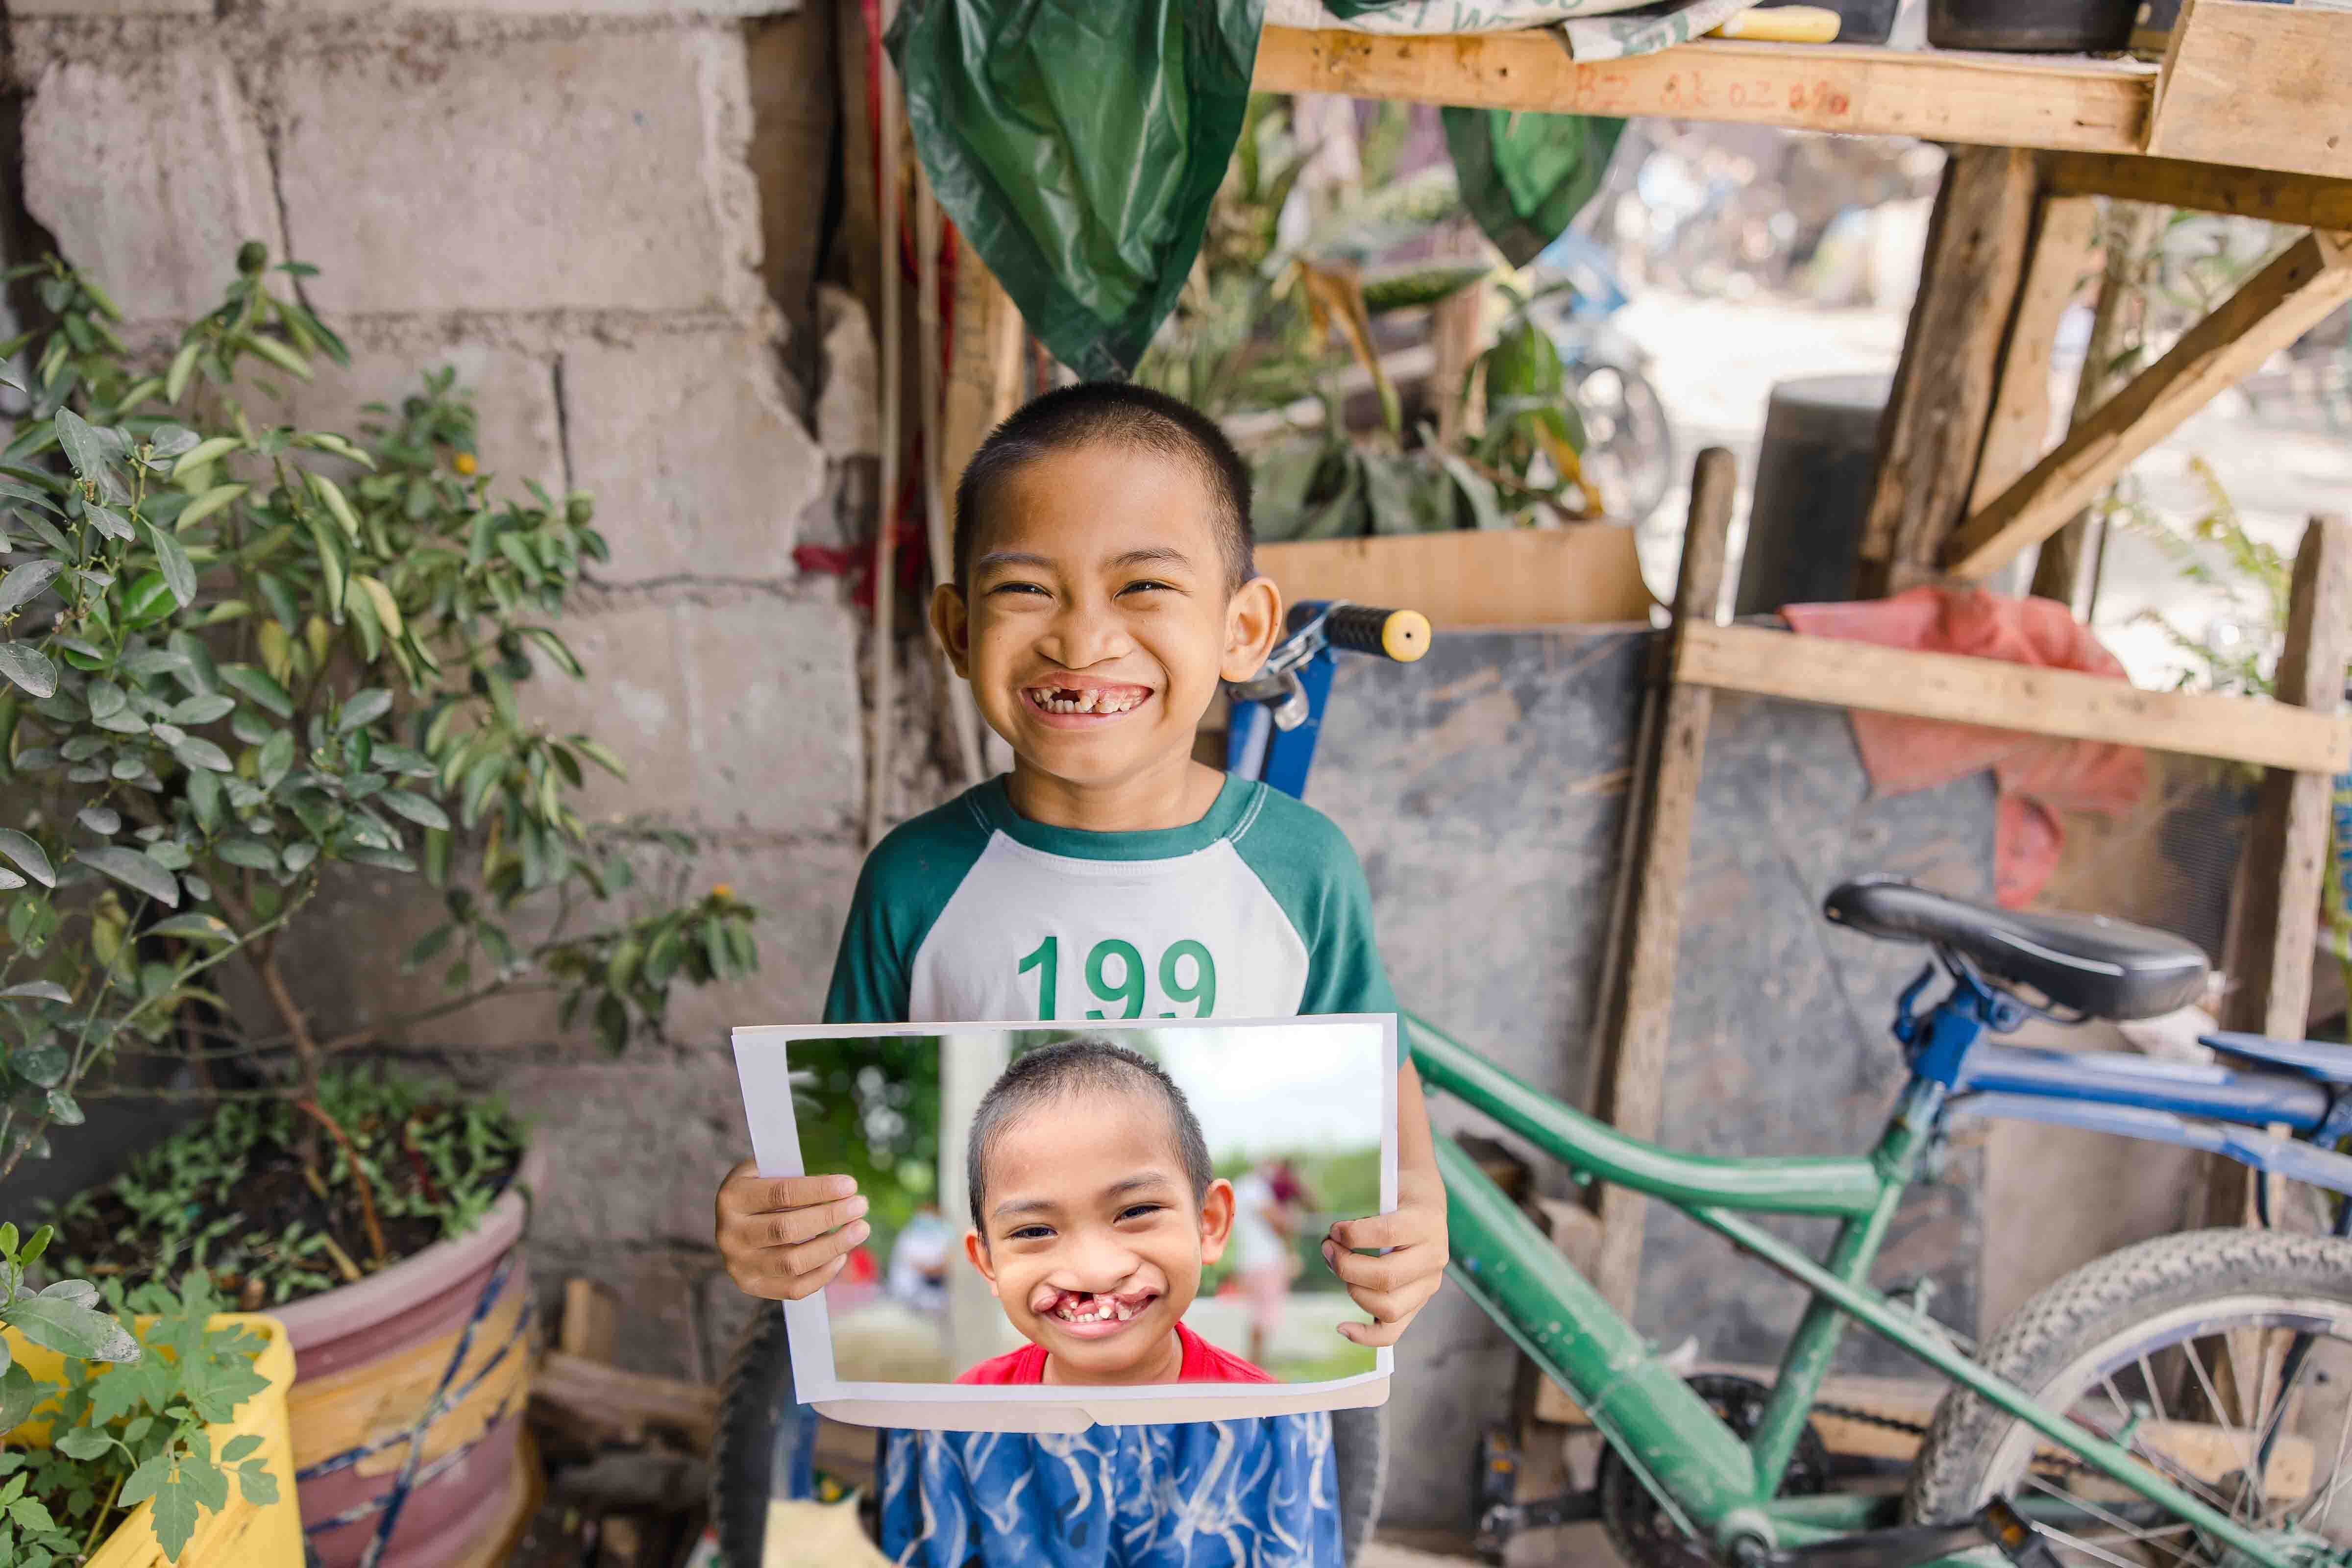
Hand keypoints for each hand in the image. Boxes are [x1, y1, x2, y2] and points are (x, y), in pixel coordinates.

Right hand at [714, 1162, 868, 1300]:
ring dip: (833, 1246)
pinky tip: (841, 1255)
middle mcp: (730, 1234)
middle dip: (829, 1217)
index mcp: (732, 1198)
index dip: (819, 1190)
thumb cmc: (760, 1191)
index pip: (781, 1194)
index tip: (850, 1185)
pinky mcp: (751, 1286)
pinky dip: (823, 1274)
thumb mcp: (767, 1171)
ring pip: (792, 1263)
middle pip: (787, 1230)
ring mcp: (738, 1264)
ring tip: (860, 1229)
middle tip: (860, 1205)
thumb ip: (794, 1176)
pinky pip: (794, 1288)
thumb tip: (840, 1190)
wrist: (733, 1223)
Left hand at [1321, 1059, 1446, 1346]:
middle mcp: (1435, 1250)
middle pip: (1386, 1277)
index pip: (1390, 1234)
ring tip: (1336, 1261)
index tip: (1336, 1226)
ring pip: (1388, 1304)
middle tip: (1328, 1246)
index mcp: (1427, 1212)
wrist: (1424, 1193)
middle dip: (1347, 1265)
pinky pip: (1396, 1331)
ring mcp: (1428, 1280)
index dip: (1356, 1235)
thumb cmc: (1395, 1165)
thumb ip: (1390, 1097)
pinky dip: (1368, 1335)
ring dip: (1352, 1288)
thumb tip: (1387, 1032)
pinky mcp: (1416, 1301)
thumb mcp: (1393, 1134)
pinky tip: (1341, 1327)